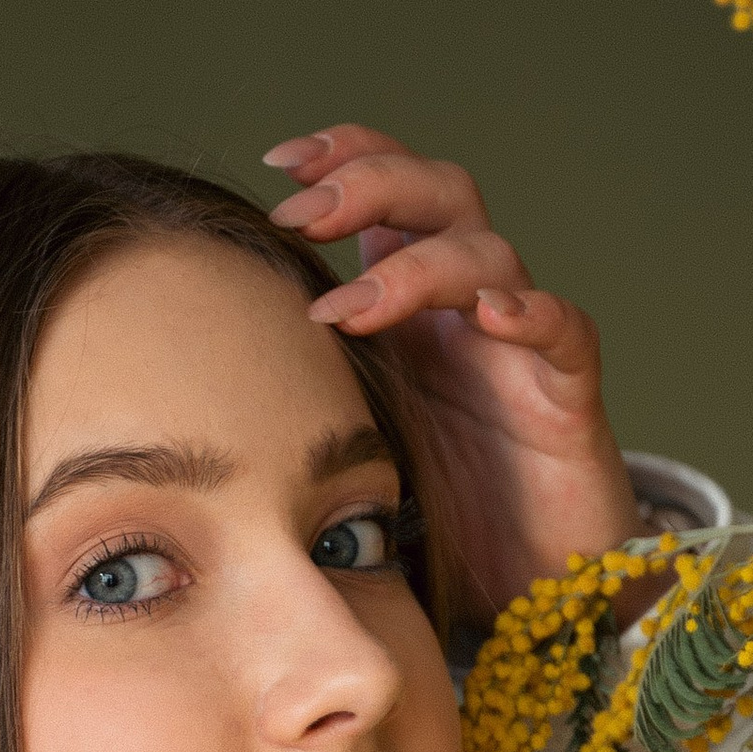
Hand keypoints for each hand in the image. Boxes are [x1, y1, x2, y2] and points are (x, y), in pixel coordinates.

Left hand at [263, 124, 643, 625]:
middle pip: (439, 194)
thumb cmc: (439, 521)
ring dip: (416, 267)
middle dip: (370, 184)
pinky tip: (492, 318)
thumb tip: (184, 379)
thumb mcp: (348, 443)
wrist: (531, 594)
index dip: (342, 157)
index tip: (275, 164)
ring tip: (352, 309)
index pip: (386, 193)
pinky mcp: (568, 400)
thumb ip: (297, 394)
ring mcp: (520, 351)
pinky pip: (567, 332)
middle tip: (302, 214)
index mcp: (412, 309)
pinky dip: (534, 313)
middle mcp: (468, 311)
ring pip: (489, 255)